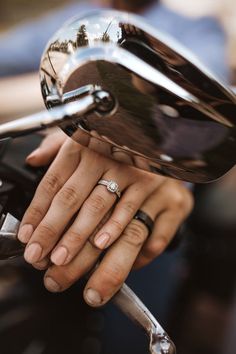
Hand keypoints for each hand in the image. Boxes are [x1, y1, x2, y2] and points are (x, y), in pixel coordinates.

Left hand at [19, 131, 192, 305]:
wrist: (169, 154)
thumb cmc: (124, 155)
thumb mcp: (90, 140)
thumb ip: (59, 148)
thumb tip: (34, 159)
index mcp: (95, 148)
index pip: (60, 182)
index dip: (42, 215)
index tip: (32, 241)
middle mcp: (121, 165)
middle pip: (88, 205)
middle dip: (66, 239)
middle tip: (50, 264)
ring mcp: (149, 184)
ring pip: (120, 223)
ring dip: (98, 254)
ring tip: (80, 276)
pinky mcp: (171, 202)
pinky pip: (154, 233)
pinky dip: (139, 254)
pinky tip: (123, 266)